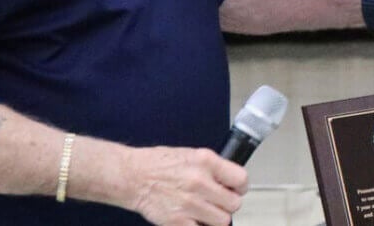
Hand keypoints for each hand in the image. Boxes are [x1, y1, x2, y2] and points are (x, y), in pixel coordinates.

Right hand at [126, 146, 247, 225]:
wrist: (132, 177)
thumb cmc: (157, 164)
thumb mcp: (190, 154)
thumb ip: (212, 168)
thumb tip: (230, 181)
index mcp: (205, 161)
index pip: (241, 179)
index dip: (240, 187)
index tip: (236, 190)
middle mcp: (200, 182)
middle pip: (234, 204)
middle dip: (228, 204)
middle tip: (218, 202)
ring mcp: (189, 204)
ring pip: (223, 221)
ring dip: (216, 218)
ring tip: (206, 212)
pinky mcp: (178, 222)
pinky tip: (194, 219)